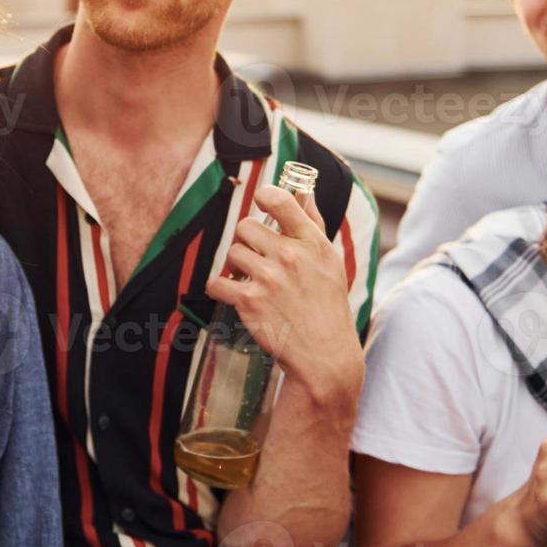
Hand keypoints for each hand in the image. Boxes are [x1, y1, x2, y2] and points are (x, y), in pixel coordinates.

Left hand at [205, 185, 361, 402]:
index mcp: (311, 242)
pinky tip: (234, 295)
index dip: (264, 195)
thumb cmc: (327, 304)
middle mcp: (289, 257)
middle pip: (246, 226)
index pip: (280, 200)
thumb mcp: (329, 260)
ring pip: (232, 253)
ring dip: (237, 267)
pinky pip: (216, 282)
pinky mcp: (249, 302)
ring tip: (254, 281)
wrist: (324, 354)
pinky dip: (220, 289)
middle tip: (258, 258)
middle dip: (248, 241)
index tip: (261, 202)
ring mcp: (268, 279)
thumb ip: (312, 223)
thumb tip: (304, 192)